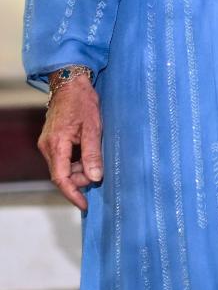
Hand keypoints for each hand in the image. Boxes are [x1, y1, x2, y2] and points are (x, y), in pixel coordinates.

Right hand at [37, 78, 102, 209]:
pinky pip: (62, 159)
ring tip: (96, 163)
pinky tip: (89, 158)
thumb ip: (93, 154)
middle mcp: (47, 147)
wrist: (71, 83)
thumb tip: (95, 178)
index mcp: (56, 145)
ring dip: (79, 171)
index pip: (61, 178)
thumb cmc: (83, 102)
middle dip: (80, 180)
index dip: (73, 194)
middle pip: (62, 175)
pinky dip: (75, 163)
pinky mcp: (52, 140)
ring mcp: (48, 144)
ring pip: (62, 168)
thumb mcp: (93, 127)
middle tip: (99, 175)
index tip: (85, 205)